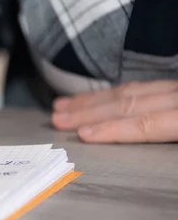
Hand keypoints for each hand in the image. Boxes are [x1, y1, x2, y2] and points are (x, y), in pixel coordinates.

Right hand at [51, 80, 177, 142]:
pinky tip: (103, 96)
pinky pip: (144, 85)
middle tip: (58, 118)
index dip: (112, 129)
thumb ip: (161, 131)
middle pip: (128, 103)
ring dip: (95, 100)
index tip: (82, 134)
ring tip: (66, 105)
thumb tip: (142, 134)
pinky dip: (117, 92)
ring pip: (131, 90)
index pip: (145, 124)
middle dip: (89, 112)